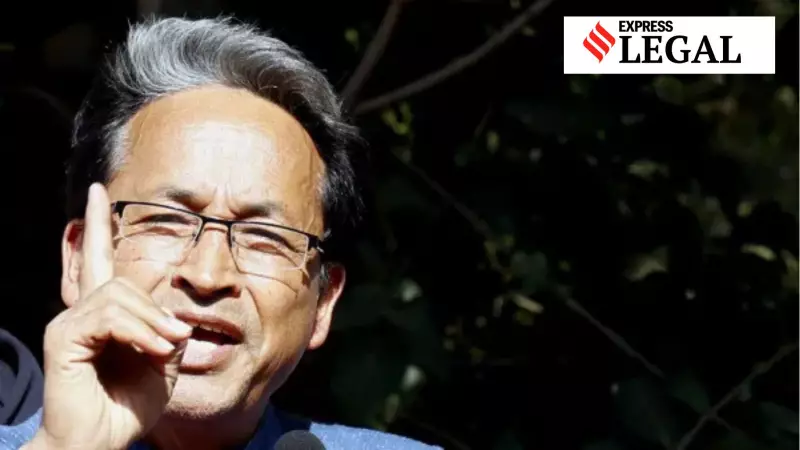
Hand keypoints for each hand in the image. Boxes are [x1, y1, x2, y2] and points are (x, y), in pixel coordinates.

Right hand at [26, 183, 192, 449]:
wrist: (100, 444)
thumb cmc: (127, 408)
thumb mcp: (161, 365)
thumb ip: (165, 334)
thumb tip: (172, 318)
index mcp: (102, 316)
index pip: (97, 260)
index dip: (97, 225)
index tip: (98, 192)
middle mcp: (79, 313)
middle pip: (122, 282)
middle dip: (154, 309)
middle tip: (173, 339)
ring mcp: (68, 324)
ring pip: (118, 296)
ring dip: (151, 323)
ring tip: (164, 349)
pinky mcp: (64, 339)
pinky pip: (109, 317)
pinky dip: (138, 332)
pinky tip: (153, 351)